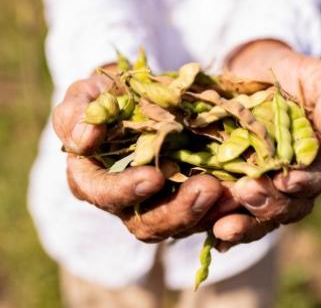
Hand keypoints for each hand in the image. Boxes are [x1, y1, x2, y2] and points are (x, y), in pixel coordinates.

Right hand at [53, 70, 233, 241]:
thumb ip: (75, 114)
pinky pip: (209, 217)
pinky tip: (245, 192)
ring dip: (207, 213)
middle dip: (177, 210)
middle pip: (145, 223)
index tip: (152, 177)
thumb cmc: (101, 97)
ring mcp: (158, 205)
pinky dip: (227, 210)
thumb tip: (85, 138)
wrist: (136, 98)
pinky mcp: (189, 202)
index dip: (124, 190)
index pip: (101, 193)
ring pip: (180, 225)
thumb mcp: (83, 96)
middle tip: (208, 188)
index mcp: (90, 179)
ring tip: (230, 191)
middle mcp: (123, 202)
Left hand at [208, 41, 320, 248]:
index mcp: (318, 157)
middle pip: (288, 205)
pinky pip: (227, 212)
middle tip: (246, 192)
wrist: (244, 69)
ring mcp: (259, 185)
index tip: (287, 180)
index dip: (305, 182)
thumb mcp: (312, 75)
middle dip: (268, 203)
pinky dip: (223, 228)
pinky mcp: (228, 185)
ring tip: (222, 227)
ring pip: (258, 216)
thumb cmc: (286, 72)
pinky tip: (211, 237)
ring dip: (243, 224)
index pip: (318, 177)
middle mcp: (291, 179)